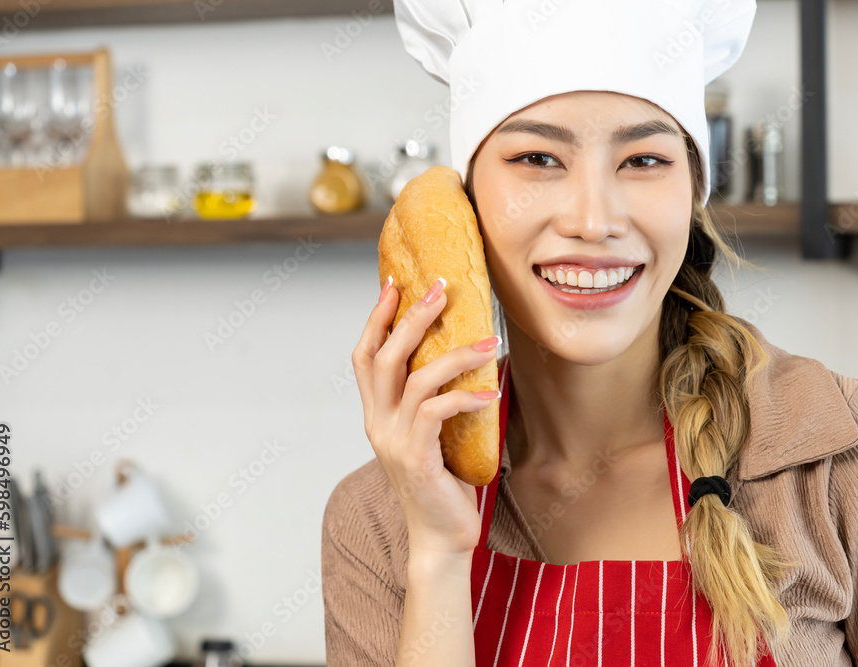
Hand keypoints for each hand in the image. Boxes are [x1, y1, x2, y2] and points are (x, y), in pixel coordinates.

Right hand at [352, 276, 499, 557]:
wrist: (443, 538)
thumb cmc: (445, 482)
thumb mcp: (435, 433)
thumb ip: (436, 398)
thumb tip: (469, 353)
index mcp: (378, 413)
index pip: (365, 356)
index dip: (376, 318)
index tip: (393, 283)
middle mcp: (378, 423)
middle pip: (385, 356)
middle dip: (412, 317)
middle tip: (440, 289)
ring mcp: (394, 441)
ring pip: (416, 380)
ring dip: (455, 355)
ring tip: (490, 342)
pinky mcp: (417, 459)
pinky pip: (438, 413)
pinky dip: (466, 397)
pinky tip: (492, 392)